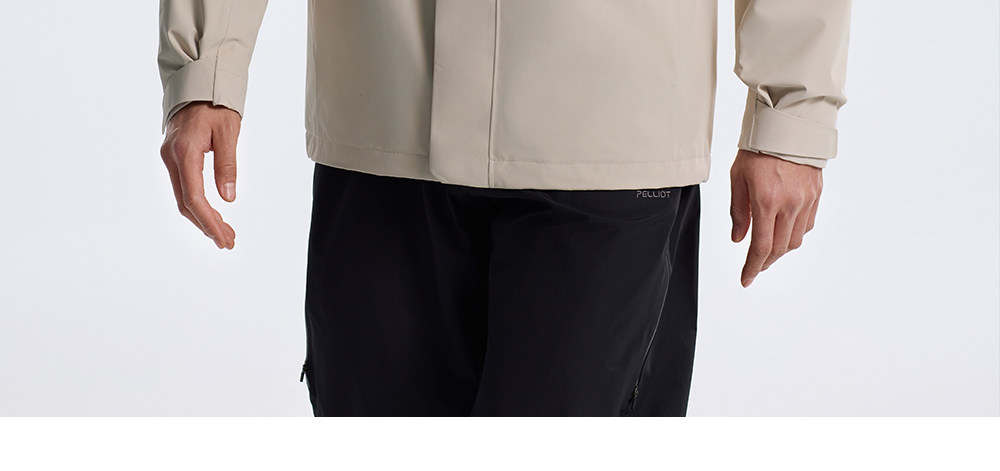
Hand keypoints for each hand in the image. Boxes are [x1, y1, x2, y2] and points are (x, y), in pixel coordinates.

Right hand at [159, 101, 240, 249]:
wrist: (197, 82)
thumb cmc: (215, 103)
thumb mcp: (228, 132)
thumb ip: (227, 165)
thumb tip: (228, 198)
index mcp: (185, 152)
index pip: (194, 198)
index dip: (209, 222)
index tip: (225, 238)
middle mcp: (171, 157)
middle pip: (185, 203)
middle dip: (207, 225)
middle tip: (228, 241)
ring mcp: (169, 157)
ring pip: (183, 197)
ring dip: (202, 217)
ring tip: (224, 232)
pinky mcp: (173, 156)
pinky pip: (183, 187)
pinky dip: (197, 204)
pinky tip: (211, 213)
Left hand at [730, 149, 822, 286]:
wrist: (788, 125)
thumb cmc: (758, 149)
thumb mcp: (737, 178)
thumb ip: (738, 211)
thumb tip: (739, 238)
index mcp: (766, 201)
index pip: (761, 247)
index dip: (752, 267)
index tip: (745, 279)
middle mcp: (789, 204)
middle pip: (780, 249)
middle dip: (765, 262)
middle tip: (754, 267)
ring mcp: (806, 201)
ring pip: (795, 240)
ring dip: (781, 251)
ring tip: (768, 251)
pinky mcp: (816, 195)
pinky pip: (806, 225)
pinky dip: (794, 235)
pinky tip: (784, 232)